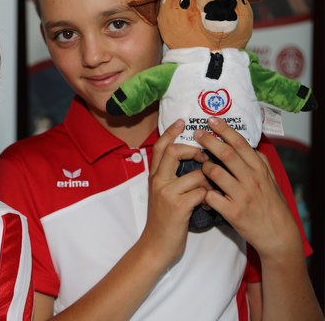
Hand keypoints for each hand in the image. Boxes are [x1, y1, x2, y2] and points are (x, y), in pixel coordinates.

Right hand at [141, 119, 211, 262]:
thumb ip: (172, 176)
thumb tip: (192, 160)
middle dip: (195, 150)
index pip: (161, 146)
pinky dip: (211, 196)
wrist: (157, 245)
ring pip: (197, 173)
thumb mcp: (164, 194)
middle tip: (205, 157)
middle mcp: (158, 181)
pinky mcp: (178, 206)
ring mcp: (167, 193)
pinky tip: (210, 204)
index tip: (182, 121)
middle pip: (174, 151)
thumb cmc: (165, 220)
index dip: (171, 132)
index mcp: (155, 176)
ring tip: (212, 190)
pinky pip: (202, 191)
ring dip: (210, 181)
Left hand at [194, 117, 302, 258]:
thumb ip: (260, 163)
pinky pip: (210, 196)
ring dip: (203, 168)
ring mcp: (242, 195)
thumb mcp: (271, 181)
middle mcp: (252, 180)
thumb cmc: (271, 205)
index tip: (212, 120)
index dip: (225, 130)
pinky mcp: (233, 212)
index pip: (241, 144)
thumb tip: (252, 147)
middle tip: (197, 133)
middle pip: (226, 154)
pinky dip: (202, 193)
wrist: (278, 235)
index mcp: (260, 170)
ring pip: (214, 173)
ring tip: (201, 168)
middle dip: (209, 141)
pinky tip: (202, 194)